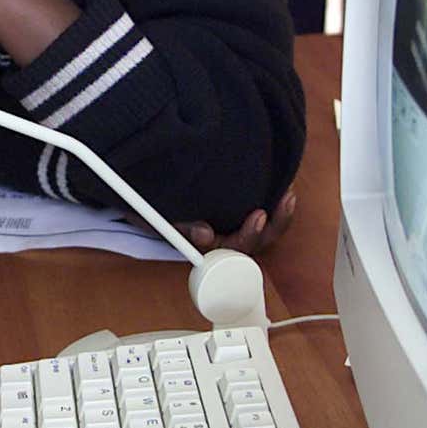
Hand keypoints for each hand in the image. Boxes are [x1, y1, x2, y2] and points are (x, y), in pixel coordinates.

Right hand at [127, 189, 297, 255]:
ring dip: (277, 214)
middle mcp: (220, 234)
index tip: (258, 215)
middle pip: (255, 240)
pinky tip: (279, 183)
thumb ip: (178, 227)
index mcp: (204, 243)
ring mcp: (229, 221)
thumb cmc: (144, 202)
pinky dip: (271, 198)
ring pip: (262, 227)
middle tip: (284, 200)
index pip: (233, 248)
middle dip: (274, 224)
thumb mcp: (154, 216)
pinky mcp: (236, 204)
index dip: (250, 236)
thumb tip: (205, 234)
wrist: (138, 179)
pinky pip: (260, 207)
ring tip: (288, 192)